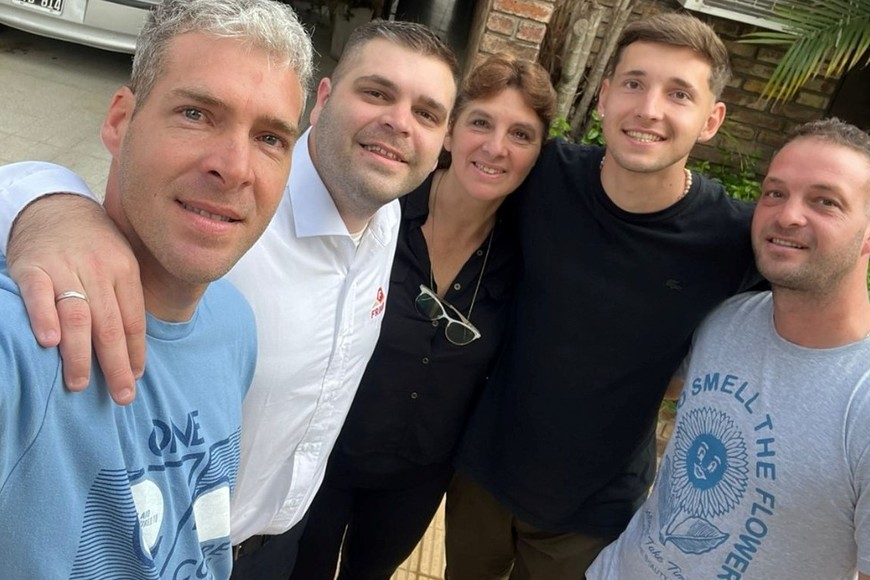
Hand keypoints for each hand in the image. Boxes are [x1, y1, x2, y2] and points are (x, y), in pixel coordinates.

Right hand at [7, 194, 145, 403]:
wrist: (55, 206)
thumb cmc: (93, 244)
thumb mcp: (120, 262)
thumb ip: (125, 299)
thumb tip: (132, 350)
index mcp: (124, 271)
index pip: (133, 320)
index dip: (134, 353)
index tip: (134, 379)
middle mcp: (98, 270)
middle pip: (110, 325)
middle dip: (115, 365)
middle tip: (119, 396)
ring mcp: (65, 268)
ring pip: (77, 315)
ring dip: (79, 354)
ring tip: (79, 384)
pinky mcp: (32, 268)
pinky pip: (38, 296)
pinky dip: (43, 318)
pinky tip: (48, 342)